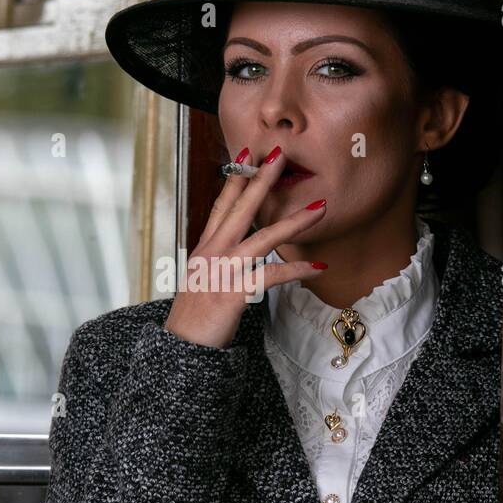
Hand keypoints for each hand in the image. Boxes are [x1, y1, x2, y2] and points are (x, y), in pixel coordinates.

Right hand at [164, 145, 327, 347]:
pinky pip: (272, 276)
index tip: (247, 155)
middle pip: (241, 209)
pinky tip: (317, 266)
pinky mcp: (234, 293)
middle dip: (261, 179)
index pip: (222, 206)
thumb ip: (216, 260)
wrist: (182, 348)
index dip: (235, 179)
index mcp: (205, 248)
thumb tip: (233, 248)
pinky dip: (296, 270)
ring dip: (294, 221)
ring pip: (263, 238)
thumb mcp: (200, 280)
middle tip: (279, 154)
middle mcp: (213, 253)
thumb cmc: (194, 318)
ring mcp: (223, 271)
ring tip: (320, 208)